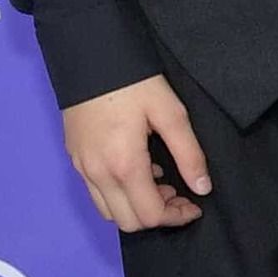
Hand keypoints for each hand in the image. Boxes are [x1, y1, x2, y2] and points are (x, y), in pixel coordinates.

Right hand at [62, 76, 211, 233]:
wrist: (89, 55)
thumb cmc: (133, 81)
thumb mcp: (171, 113)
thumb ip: (189, 154)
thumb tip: (202, 188)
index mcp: (123, 164)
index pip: (150, 215)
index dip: (176, 216)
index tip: (194, 203)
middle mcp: (97, 173)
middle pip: (128, 222)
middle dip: (157, 215)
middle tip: (178, 192)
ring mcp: (82, 167)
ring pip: (109, 212)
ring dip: (136, 206)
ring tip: (159, 180)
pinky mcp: (75, 158)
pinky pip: (96, 193)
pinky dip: (119, 193)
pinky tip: (138, 168)